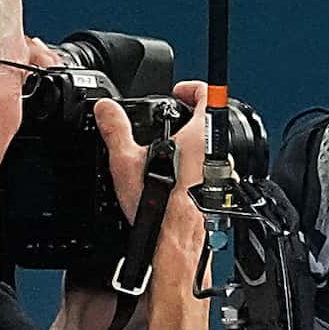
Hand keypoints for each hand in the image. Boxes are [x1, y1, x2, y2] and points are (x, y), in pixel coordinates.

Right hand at [91, 79, 206, 269]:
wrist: (174, 241)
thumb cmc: (158, 205)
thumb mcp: (126, 161)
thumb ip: (116, 130)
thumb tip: (106, 110)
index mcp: (200, 135)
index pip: (205, 95)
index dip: (190, 88)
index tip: (178, 92)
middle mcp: (217, 151)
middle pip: (206, 123)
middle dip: (185, 121)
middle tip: (166, 124)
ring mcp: (222, 171)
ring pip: (208, 149)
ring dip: (190, 147)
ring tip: (166, 155)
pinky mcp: (219, 190)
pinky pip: (208, 171)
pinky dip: (193, 169)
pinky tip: (174, 180)